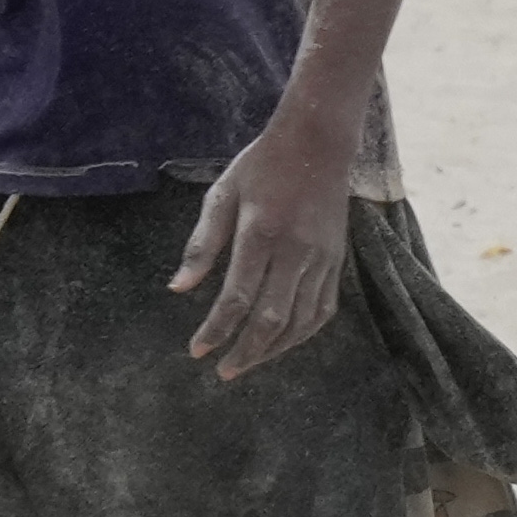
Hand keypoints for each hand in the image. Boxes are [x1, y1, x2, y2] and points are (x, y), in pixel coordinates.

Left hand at [173, 120, 355, 382]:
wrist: (319, 145)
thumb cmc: (261, 167)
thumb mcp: (221, 194)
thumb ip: (202, 243)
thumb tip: (178, 288)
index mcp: (260, 234)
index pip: (237, 297)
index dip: (216, 329)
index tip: (197, 351)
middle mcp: (296, 252)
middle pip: (272, 318)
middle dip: (245, 351)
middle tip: (222, 371)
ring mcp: (323, 259)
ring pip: (301, 320)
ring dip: (274, 349)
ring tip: (247, 362)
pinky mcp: (338, 262)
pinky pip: (323, 309)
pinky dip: (303, 333)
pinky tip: (283, 343)